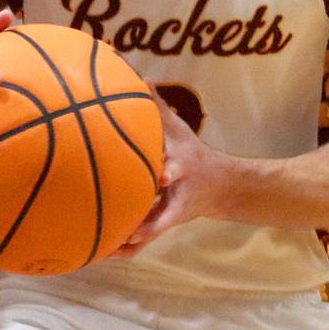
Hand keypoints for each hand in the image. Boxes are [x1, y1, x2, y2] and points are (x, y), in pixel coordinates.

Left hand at [113, 92, 229, 256]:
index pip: (175, 168)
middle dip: (150, 218)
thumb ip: (158, 106)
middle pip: (165, 206)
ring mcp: (173, 209)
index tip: (163, 176)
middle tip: (131, 229)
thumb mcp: (179, 129)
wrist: (221, 186)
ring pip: (153, 228)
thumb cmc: (192, 152)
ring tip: (111, 246)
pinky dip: (130, 246)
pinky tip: (107, 252)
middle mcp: (177, 191)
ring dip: (135, 237)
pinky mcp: (167, 222)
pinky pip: (147, 237)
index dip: (169, 172)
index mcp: (180, 165)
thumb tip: (141, 77)